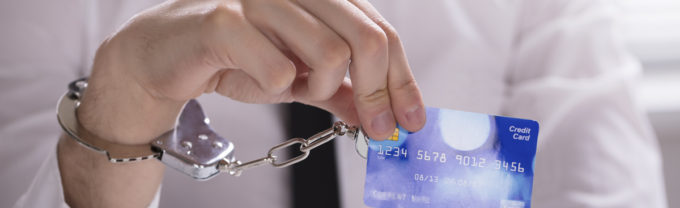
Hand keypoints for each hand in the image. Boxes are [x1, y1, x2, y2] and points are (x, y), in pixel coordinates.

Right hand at [79, 0, 425, 142]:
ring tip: (291, 87)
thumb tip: (383, 114)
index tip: (409, 120)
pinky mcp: (225, 18)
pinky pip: (277, 70)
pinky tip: (254, 79)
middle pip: (367, 40)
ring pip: (329, 54)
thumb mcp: (299, 78)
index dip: (402, 80)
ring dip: (317, 87)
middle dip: (378, 94)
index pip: (381, 32)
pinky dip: (273, 87)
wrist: (164, 59)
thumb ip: (340, 89)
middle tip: (379, 129)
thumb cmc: (233, 58)